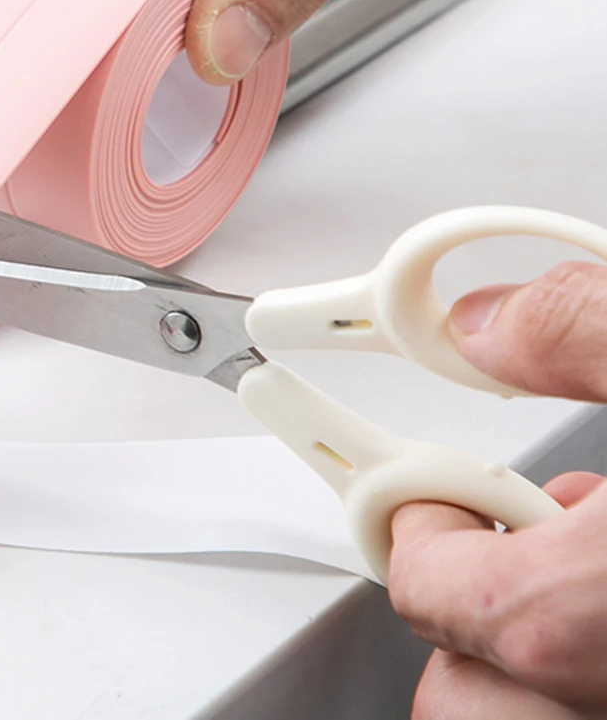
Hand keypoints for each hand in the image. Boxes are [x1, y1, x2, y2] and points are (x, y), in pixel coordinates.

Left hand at [390, 262, 606, 717]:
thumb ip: (577, 334)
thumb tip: (487, 324)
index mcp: (580, 615)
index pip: (420, 585)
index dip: (417, 519)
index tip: (423, 484)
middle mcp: (605, 700)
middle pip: (451, 686)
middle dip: (458, 604)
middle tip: (501, 539)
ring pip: (510, 714)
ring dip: (521, 647)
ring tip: (574, 571)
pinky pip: (582, 712)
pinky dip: (584, 665)